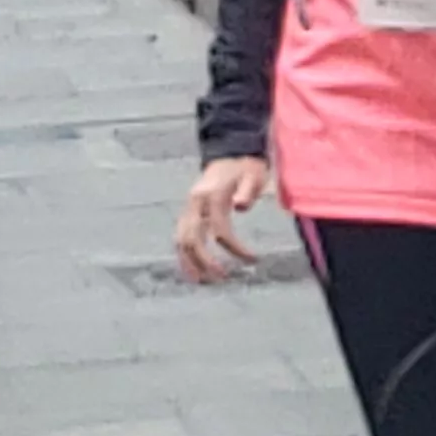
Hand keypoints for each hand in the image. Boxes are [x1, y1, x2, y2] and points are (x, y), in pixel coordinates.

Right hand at [176, 156, 273, 283]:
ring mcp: (189, 208)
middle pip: (191, 238)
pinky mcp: (189, 212)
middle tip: (222, 277)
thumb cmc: (245, 168)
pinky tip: (193, 269)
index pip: (220, 231)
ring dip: (189, 262)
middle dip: (204, 261)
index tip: (254, 260)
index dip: (236, 249)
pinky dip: (185, 254)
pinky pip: (181, 236)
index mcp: (211, 196)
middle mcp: (195, 203)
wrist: (230, 154)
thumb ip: (247, 191)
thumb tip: (241, 206)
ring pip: (181, 240)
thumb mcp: (253, 176)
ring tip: (202, 280)